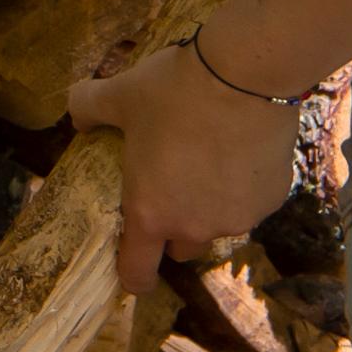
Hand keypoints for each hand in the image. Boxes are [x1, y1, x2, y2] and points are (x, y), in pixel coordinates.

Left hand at [63, 39, 302, 296]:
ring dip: (212, 206)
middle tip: (172, 186)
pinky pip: (253, 202)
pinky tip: (242, 148)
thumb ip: (88, 108)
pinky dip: (245, 186)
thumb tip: (78, 116)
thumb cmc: (174, 91)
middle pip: (182, 248)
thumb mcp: (120, 94)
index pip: (137, 271)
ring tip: (211, 160)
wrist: (245, 74)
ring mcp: (239, 217)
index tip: (133, 273)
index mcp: (150, 213)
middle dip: (175, 228)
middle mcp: (195, 226)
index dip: (132, 277)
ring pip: (220, 224)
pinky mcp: (273, 200)